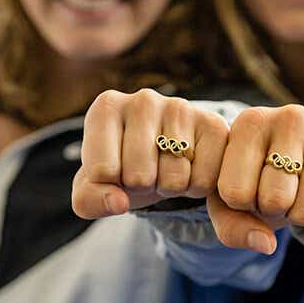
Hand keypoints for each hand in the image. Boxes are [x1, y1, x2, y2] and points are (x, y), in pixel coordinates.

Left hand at [72, 89, 228, 218]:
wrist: (163, 154)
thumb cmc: (122, 167)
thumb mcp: (94, 187)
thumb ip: (90, 199)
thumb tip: (119, 203)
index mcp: (107, 108)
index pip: (103, 172)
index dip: (110, 186)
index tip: (117, 170)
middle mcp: (144, 100)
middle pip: (139, 177)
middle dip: (143, 188)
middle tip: (147, 172)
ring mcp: (182, 108)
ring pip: (174, 180)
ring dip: (170, 189)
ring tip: (167, 169)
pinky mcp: (213, 124)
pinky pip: (204, 180)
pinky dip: (196, 189)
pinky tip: (191, 169)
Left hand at [209, 105, 303, 252]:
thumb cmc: (262, 179)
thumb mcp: (234, 200)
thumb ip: (232, 226)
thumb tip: (266, 245)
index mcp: (252, 122)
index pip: (235, 192)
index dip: (243, 205)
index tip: (252, 186)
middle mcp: (292, 118)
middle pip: (275, 201)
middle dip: (276, 210)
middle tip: (282, 192)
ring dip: (303, 217)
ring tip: (303, 193)